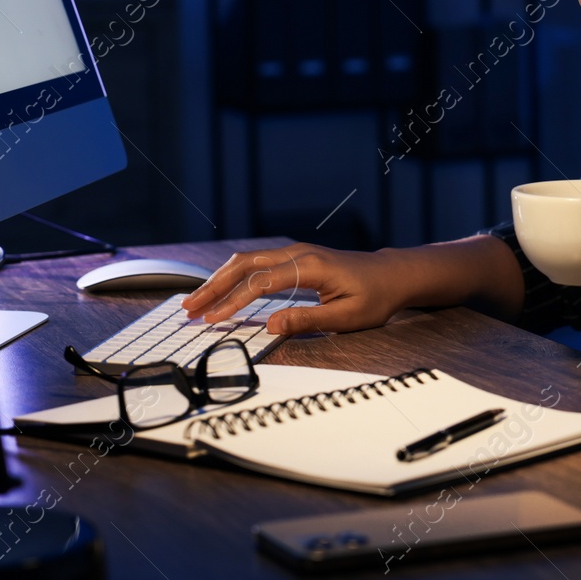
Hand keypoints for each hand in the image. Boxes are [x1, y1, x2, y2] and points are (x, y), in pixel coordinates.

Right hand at [179, 242, 405, 335]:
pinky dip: (235, 276)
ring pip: (248, 261)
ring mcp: (295, 253)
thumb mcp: (347, 318)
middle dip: (214, 286)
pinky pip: (258, 263)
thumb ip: (308, 321)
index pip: (261, 284)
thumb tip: (271, 326)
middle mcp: (299, 254)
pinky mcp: (295, 258)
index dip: (233, 302)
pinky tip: (220, 290)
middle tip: (189, 308)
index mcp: (311, 267)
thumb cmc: (375, 297)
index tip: (212, 319)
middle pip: (245, 265)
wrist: (391, 275)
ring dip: (220, 279)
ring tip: (196, 300)